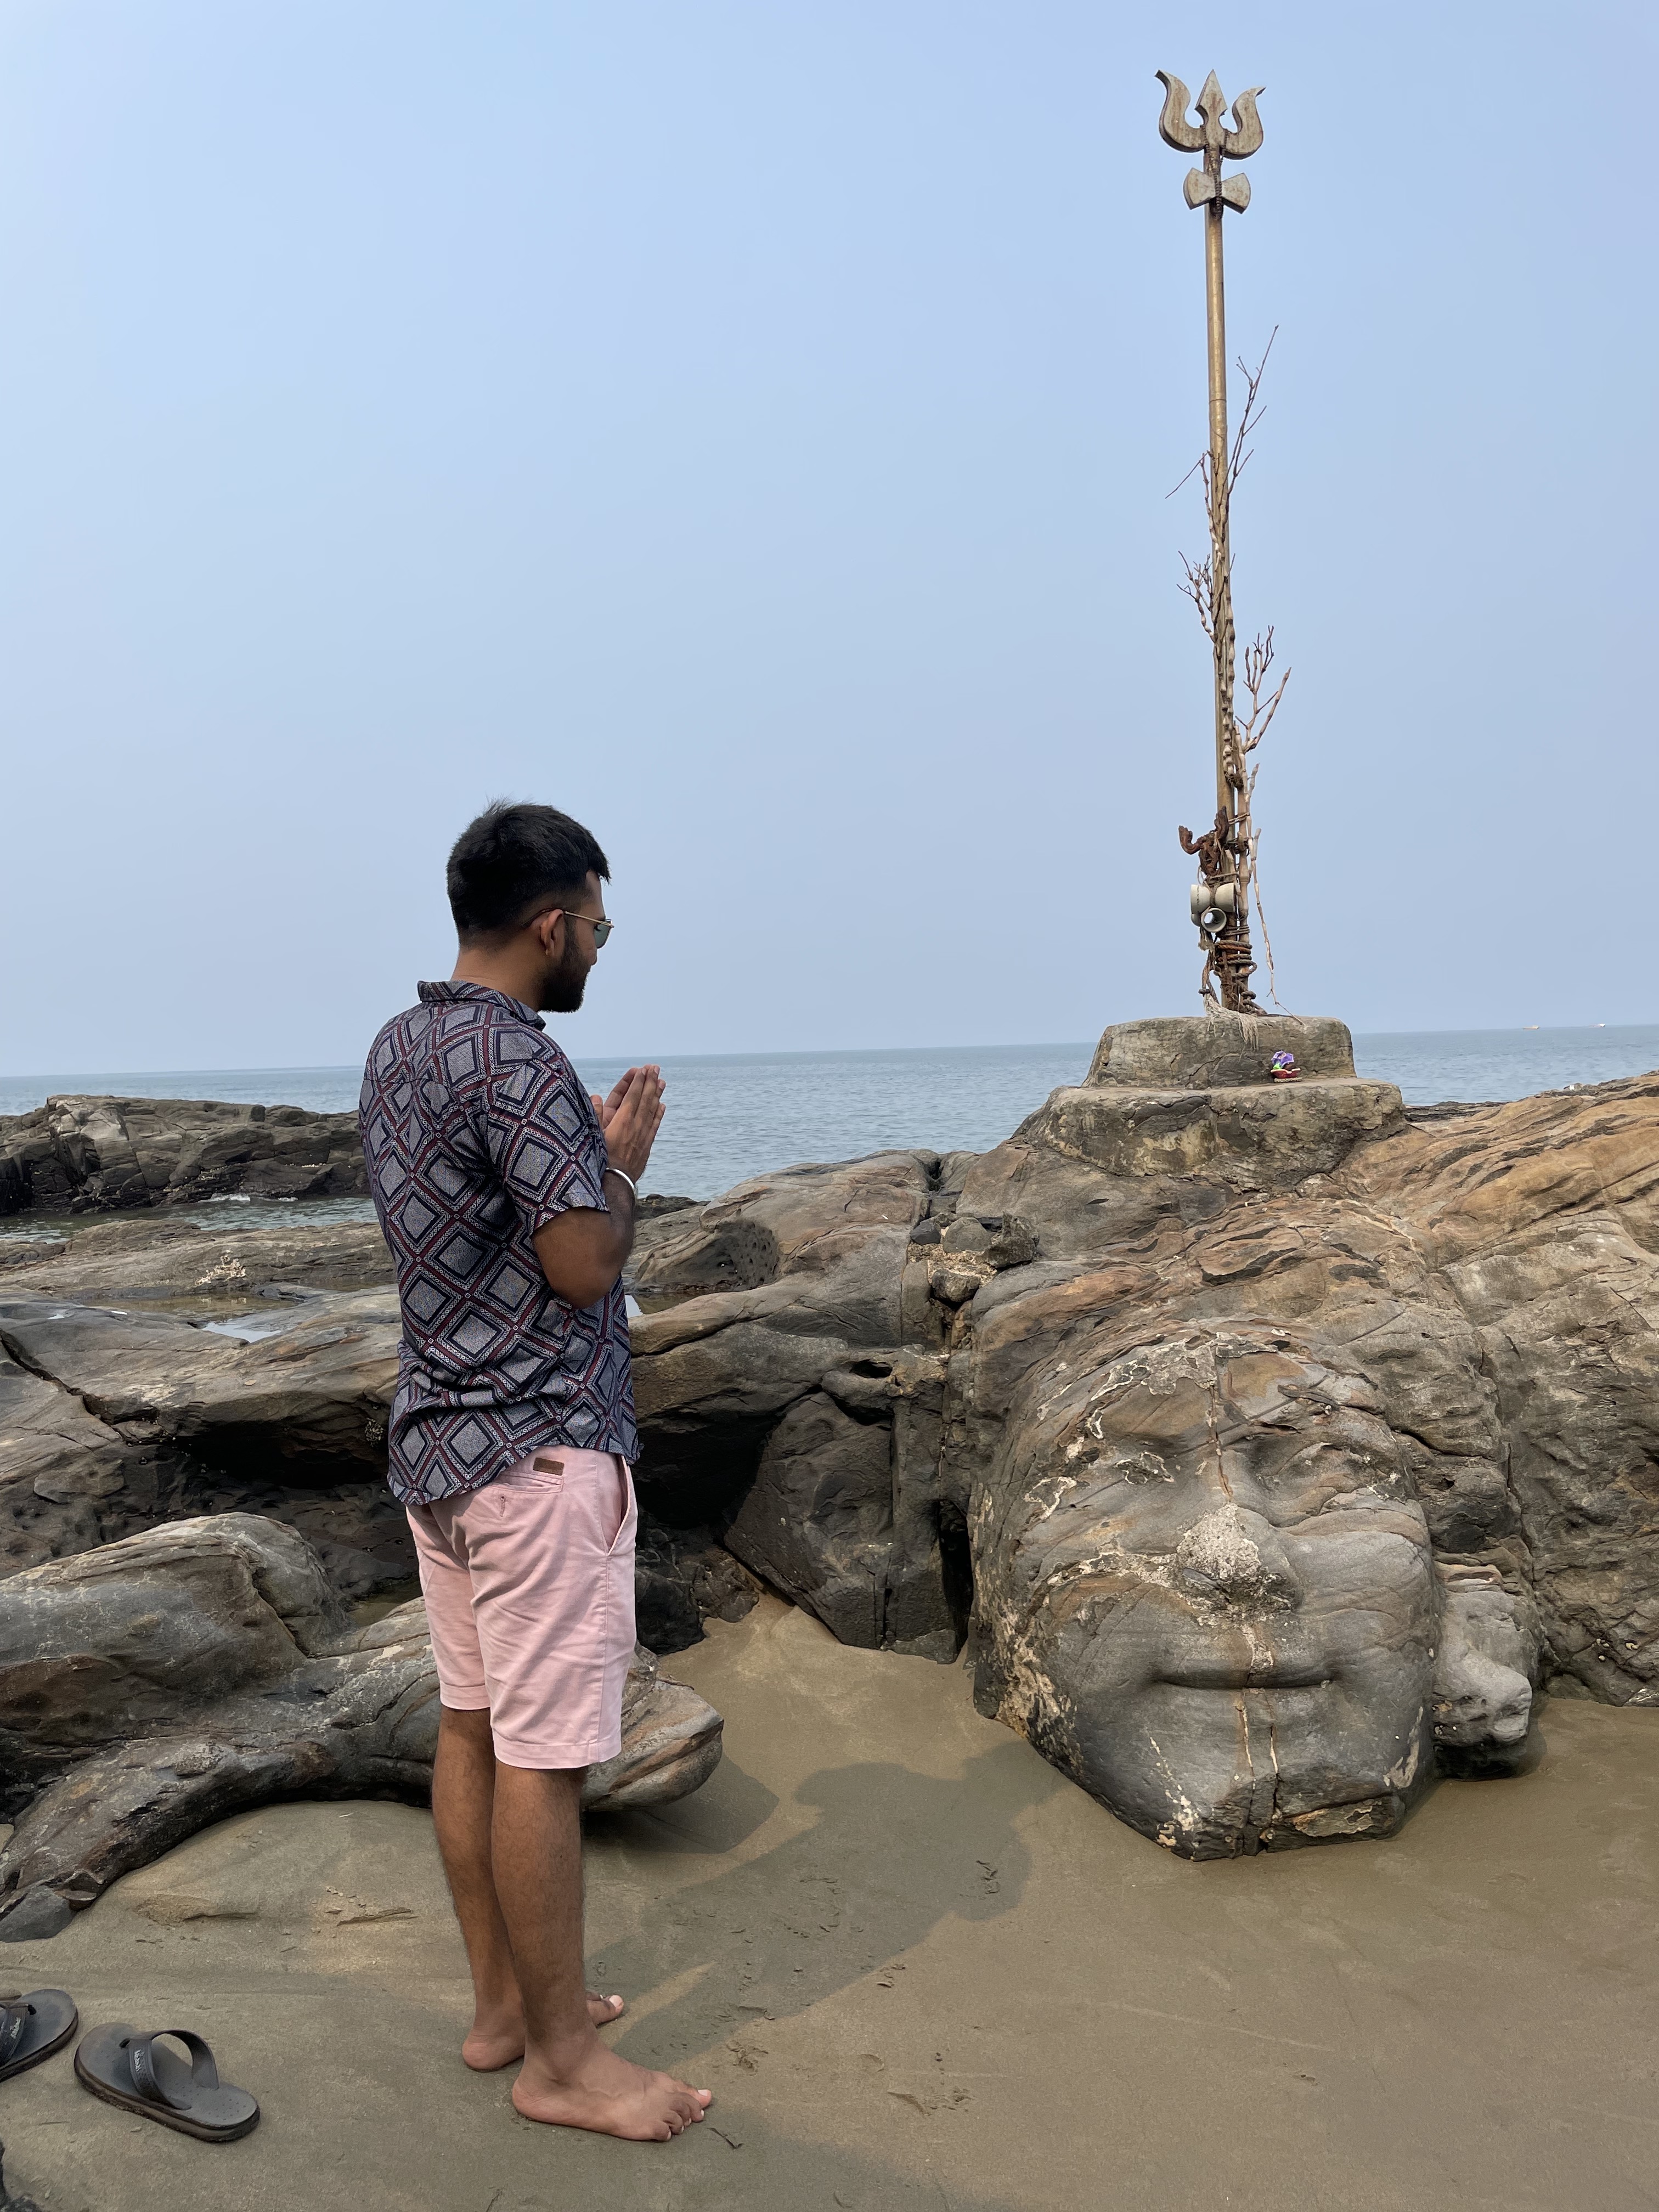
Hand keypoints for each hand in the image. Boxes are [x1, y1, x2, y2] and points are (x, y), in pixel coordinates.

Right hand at [601, 1065, 664, 1183]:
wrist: (614, 1183)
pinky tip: (662, 1105)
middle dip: (649, 1082)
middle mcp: (635, 1126)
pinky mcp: (646, 1145)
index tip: (642, 1070)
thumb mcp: (593, 1136)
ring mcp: (643, 1135)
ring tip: (661, 1081)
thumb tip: (596, 1097)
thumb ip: (595, 1115)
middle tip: (655, 1068)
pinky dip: (659, 1114)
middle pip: (644, 1099)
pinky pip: (654, 1125)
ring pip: (652, 1110)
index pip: (632, 1096)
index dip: (637, 1082)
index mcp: (622, 1121)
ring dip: (656, 1095)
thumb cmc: (600, 1159)